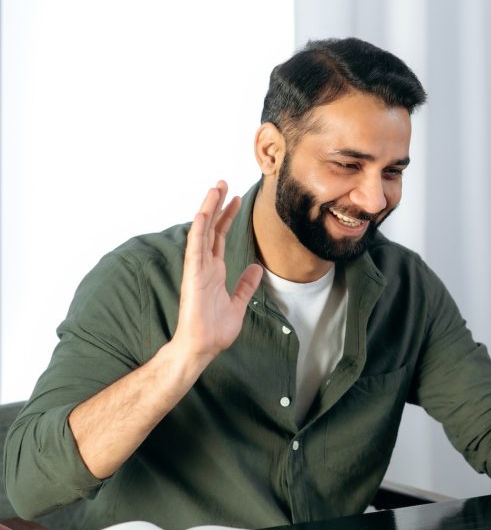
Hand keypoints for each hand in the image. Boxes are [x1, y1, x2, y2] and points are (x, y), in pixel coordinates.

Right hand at [172, 181, 262, 365]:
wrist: (202, 348)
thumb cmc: (215, 330)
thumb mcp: (238, 303)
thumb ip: (245, 285)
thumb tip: (257, 268)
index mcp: (214, 271)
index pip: (219, 237)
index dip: (227, 217)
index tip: (235, 199)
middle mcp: (204, 265)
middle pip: (210, 228)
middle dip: (217, 205)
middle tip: (223, 182)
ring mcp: (197, 269)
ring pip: (202, 232)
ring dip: (208, 209)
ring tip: (215, 188)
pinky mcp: (193, 276)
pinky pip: (195, 249)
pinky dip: (198, 231)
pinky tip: (203, 214)